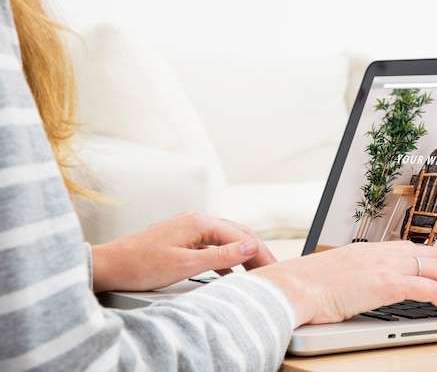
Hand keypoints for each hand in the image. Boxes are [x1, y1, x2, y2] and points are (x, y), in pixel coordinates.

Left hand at [91, 212, 275, 292]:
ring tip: (254, 271)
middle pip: (236, 233)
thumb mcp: (186, 264)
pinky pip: (211, 244)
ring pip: (225, 238)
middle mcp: (196, 219)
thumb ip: (222, 256)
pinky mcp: (181, 237)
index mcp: (200, 222)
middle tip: (271, 270)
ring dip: (241, 254)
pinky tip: (228, 271)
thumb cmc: (141, 265)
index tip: (273, 270)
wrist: (109, 266)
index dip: (260, 254)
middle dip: (255, 251)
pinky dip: (224, 257)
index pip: (241, 236)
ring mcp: (188, 227)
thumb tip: (250, 246)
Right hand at [252, 241, 436, 326]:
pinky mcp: (387, 284)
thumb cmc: (304, 286)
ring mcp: (384, 266)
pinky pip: (429, 289)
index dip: (428, 260)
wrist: (293, 286)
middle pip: (427, 253)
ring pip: (434, 267)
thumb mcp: (332, 275)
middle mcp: (379, 252)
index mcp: (366, 250)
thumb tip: (351, 289)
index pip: (408, 248)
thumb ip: (349, 277)